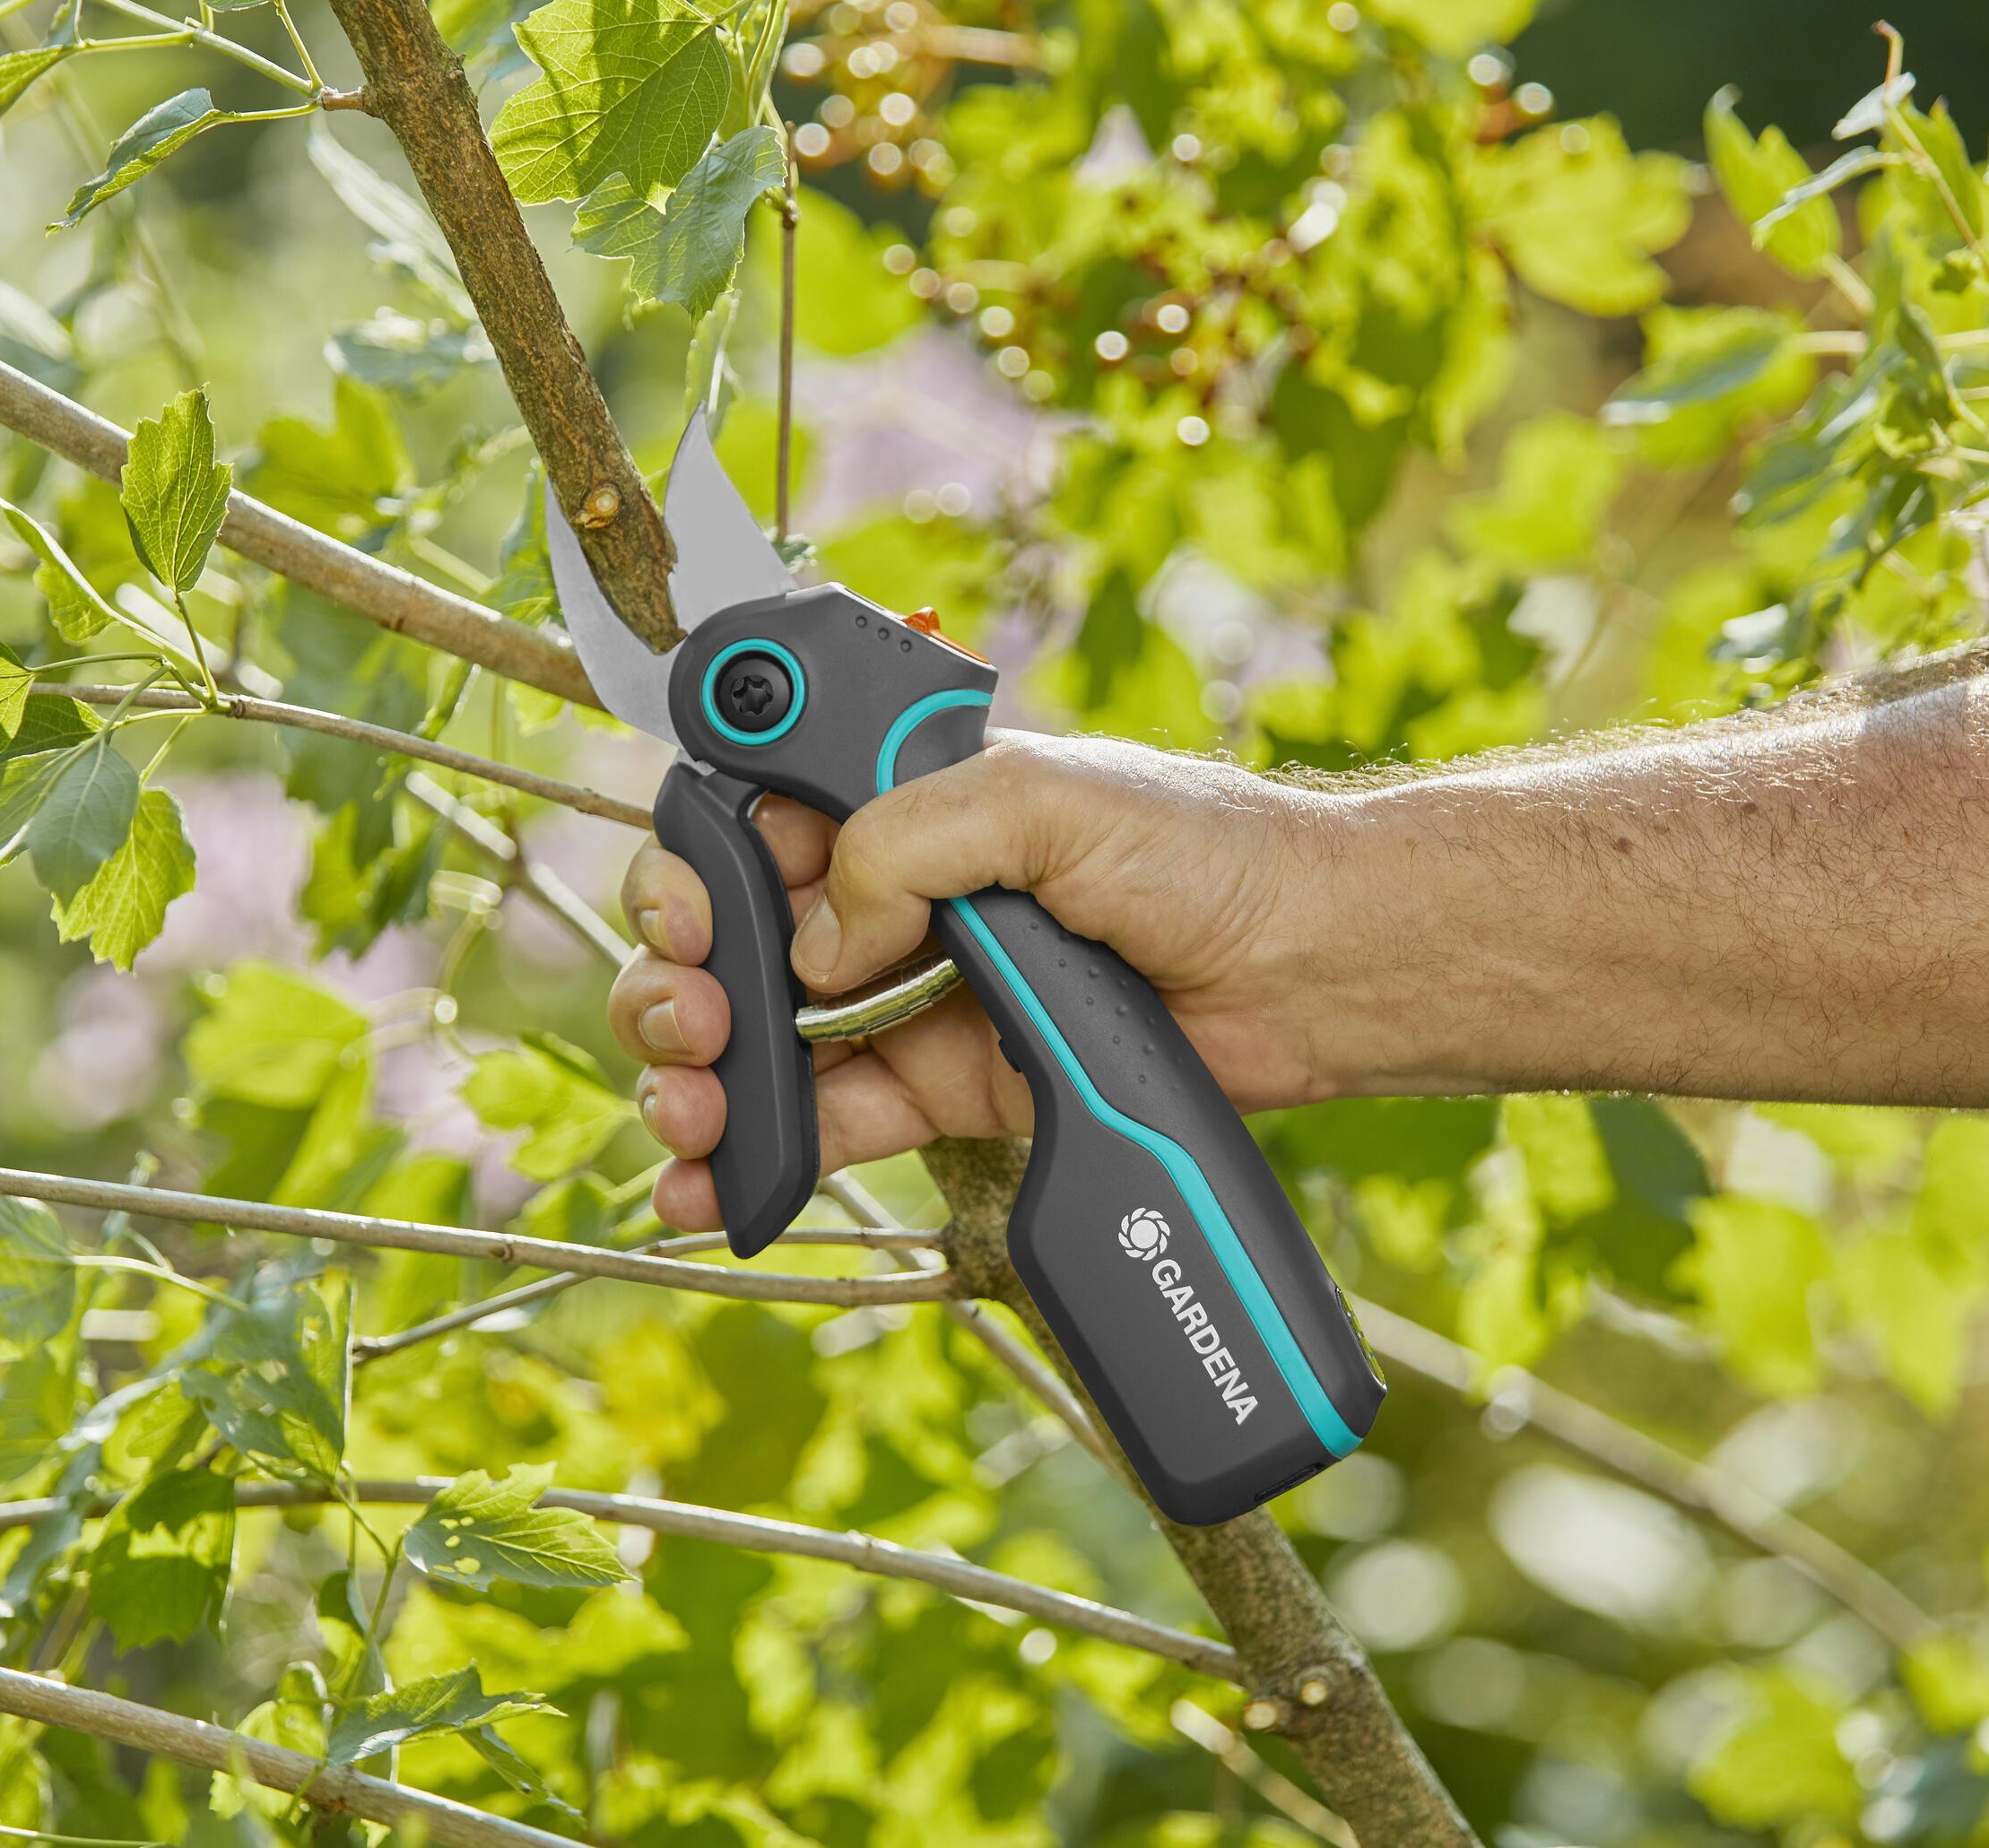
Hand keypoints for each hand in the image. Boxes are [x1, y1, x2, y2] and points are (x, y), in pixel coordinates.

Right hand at [608, 732, 1353, 1231]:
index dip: (696, 865)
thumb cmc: (1202, 853)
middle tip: (698, 1016)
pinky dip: (763, 1160)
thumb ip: (909, 845)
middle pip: (733, 936)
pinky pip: (831, 1123)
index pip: (755, 820)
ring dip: (701, 1076)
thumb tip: (818, 945)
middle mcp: (896, 895)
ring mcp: (914, 995)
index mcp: (907, 799)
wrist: (1309, 969)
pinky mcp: (948, 1088)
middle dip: (678, 979)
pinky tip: (713, 1189)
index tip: (686, 911)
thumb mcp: (1043, 799)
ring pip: (762, 1036)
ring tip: (693, 1113)